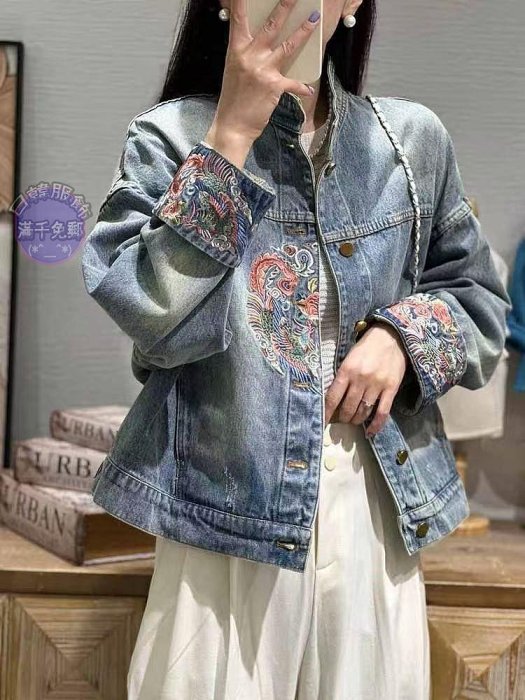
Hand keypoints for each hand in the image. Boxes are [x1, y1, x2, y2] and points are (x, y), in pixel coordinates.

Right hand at [207, 0, 320, 150]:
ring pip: (288, 45)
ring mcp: (263, 69)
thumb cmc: (233, 100)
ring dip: (303, 31)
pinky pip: (293, 83)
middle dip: (284, 7)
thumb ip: (246, 55)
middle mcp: (249, 56)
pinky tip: (307, 90)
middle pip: (271, 26)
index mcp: (236, 50)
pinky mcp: (274, 85)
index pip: (238, 19)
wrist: (232, 126)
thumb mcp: (234, 70)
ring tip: (314, 19)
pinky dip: (301, 87)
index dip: (241, 2)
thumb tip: (261, 45)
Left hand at [324, 322, 408, 436]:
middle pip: (348, 407)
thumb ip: (342, 377)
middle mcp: (361, 379)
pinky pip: (383, 412)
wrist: (390, 337)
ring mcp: (377, 385)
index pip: (333, 397)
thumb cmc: (366, 348)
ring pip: (363, 411)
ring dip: (356, 420)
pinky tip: (369, 432)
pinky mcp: (391, 388)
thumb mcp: (349, 358)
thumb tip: (333, 398)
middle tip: (341, 420)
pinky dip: (376, 425)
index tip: (324, 421)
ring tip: (353, 421)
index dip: (327, 412)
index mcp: (347, 370)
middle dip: (342, 418)